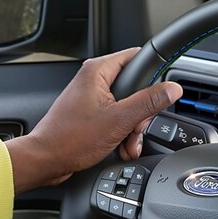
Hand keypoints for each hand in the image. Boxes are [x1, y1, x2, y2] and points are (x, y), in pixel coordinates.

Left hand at [4, 48, 182, 192]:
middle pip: (136, 87)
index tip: (162, 90)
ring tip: (126, 143)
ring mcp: (93, 98)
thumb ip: (148, 102)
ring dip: (133, 128)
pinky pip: (117, 118)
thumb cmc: (70, 139)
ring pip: (128, 106)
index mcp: (98, 71)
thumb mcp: (118, 120)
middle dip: (141, 114)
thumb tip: (172, 89)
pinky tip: (121, 147)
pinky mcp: (92, 114)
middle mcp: (94, 80)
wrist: (46, 161)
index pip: (137, 58)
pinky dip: (122, 133)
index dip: (153, 74)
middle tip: (135, 127)